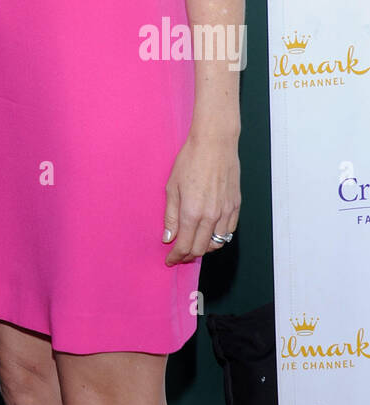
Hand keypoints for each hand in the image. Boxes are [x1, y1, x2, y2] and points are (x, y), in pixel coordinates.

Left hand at [162, 132, 239, 264]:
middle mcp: (210, 216)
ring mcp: (226, 212)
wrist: (215, 144)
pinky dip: (218, 237)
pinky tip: (210, 233)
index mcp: (191, 212)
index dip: (176, 257)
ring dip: (204, 248)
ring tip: (194, 244)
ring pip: (217, 244)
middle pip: (200, 249)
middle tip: (179, 254)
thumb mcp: (172, 186)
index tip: (170, 260)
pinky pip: (229, 232)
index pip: (184, 246)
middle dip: (188, 255)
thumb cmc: (190, 160)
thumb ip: (170, 215)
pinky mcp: (236, 206)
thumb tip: (168, 238)